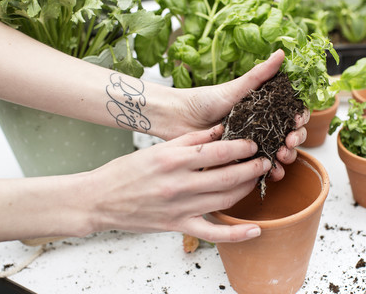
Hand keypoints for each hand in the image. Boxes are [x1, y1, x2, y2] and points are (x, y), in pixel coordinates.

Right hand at [88, 125, 270, 242]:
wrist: (99, 200)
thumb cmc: (125, 172)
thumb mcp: (157, 149)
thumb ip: (189, 140)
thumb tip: (218, 131)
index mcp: (174, 160)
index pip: (218, 151)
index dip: (241, 147)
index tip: (254, 144)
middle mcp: (179, 184)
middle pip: (227, 176)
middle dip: (252, 167)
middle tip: (265, 161)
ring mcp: (180, 208)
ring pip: (225, 200)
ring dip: (246, 189)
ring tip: (258, 179)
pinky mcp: (177, 226)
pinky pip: (212, 233)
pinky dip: (236, 234)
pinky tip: (255, 230)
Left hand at [165, 49, 308, 180]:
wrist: (179, 119)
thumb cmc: (204, 100)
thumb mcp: (234, 87)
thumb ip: (259, 74)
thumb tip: (281, 53)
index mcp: (264, 107)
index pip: (291, 113)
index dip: (299, 117)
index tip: (296, 121)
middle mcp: (261, 125)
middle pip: (289, 134)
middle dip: (295, 140)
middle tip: (288, 142)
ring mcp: (252, 143)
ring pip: (278, 153)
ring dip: (287, 157)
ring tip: (281, 158)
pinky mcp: (240, 159)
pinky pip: (260, 167)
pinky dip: (270, 172)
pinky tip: (273, 173)